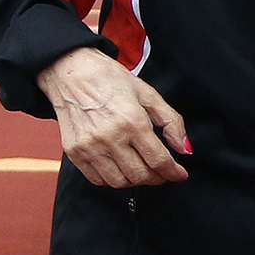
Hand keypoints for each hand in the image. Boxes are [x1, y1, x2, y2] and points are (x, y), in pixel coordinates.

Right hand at [39, 46, 190, 187]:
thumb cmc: (110, 80)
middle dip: (157, 178)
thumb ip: (171, 122)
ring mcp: (89, 147)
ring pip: (119, 182)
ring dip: (136, 181)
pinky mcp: (74, 152)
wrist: (70, 72)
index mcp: (132, 121)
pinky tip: (120, 168)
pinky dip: (112, 180)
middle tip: (162, 172)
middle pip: (140, 175)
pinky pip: (97, 179)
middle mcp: (110, 137)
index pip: (159, 160)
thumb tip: (184, 148)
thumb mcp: (148, 94)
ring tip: (142, 169)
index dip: (174, 173)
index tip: (180, 175)